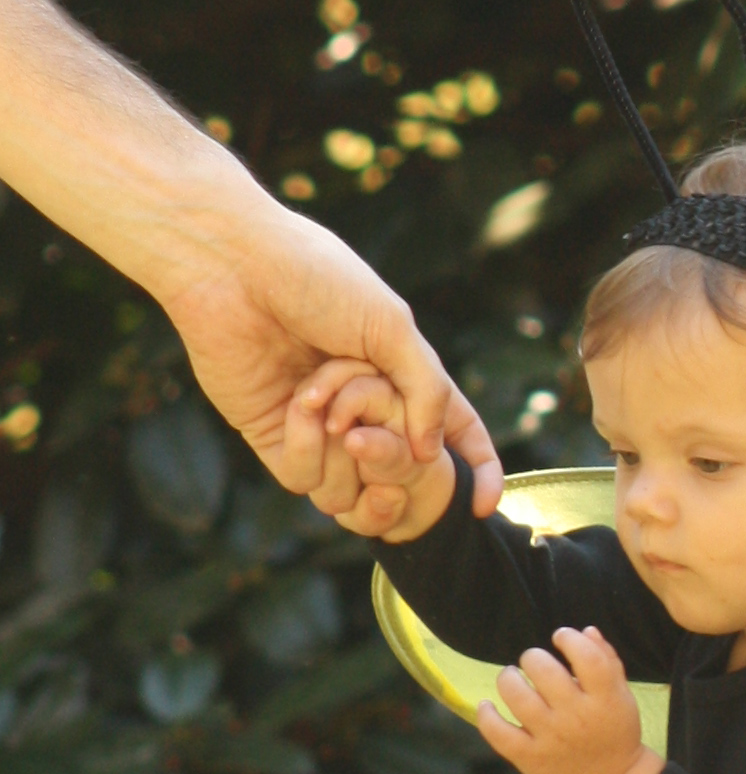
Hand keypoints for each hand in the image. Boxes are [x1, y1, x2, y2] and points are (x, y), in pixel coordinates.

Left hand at [163, 200, 503, 516]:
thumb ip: (427, 392)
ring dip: (342, 449)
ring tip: (318, 395)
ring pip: (351, 484)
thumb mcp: (392, 327)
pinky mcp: (274, 436)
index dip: (476, 468)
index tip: (483, 506)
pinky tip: (295, 404)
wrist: (234, 267)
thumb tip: (432, 455)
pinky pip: (304, 478)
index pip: (452, 429)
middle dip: (389, 452)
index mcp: (401, 371)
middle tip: (364, 421)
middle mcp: (362, 404)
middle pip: (399, 465)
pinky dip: (306, 446)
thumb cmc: (317, 279)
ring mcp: (319, 424)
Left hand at [477, 626, 662, 773]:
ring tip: (512, 677)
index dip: (570, 640)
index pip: (588, 658)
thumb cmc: (615, 734)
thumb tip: (586, 631)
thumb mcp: (621, 698)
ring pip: (518, 697)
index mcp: (606, 700)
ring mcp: (551, 739)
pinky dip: (486, 716)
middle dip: (533, 657)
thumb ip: (607, 662)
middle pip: (546, 672)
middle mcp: (577, 718)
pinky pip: (498, 733)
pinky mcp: (530, 758)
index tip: (561, 638)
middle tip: (533, 661)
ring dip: (508, 678)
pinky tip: (487, 705)